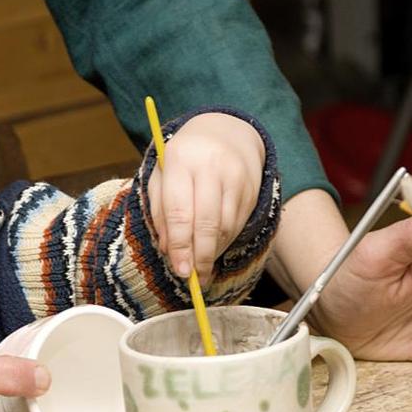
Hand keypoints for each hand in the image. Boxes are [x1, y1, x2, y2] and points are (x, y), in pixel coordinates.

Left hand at [147, 112, 263, 283]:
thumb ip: (160, 211)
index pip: (179, 212)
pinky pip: (238, 224)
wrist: (224, 132)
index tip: (180, 270)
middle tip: (193, 279)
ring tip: (202, 269)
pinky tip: (214, 249)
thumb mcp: (161, 177)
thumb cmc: (183, 160)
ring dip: (213, 252)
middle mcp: (211, 167)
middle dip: (200, 256)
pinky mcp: (252, 188)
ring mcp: (236, 177)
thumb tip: (168, 250)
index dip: (179, 246)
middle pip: (207, 223)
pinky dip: (225, 242)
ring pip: (225, 227)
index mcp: (180, 160)